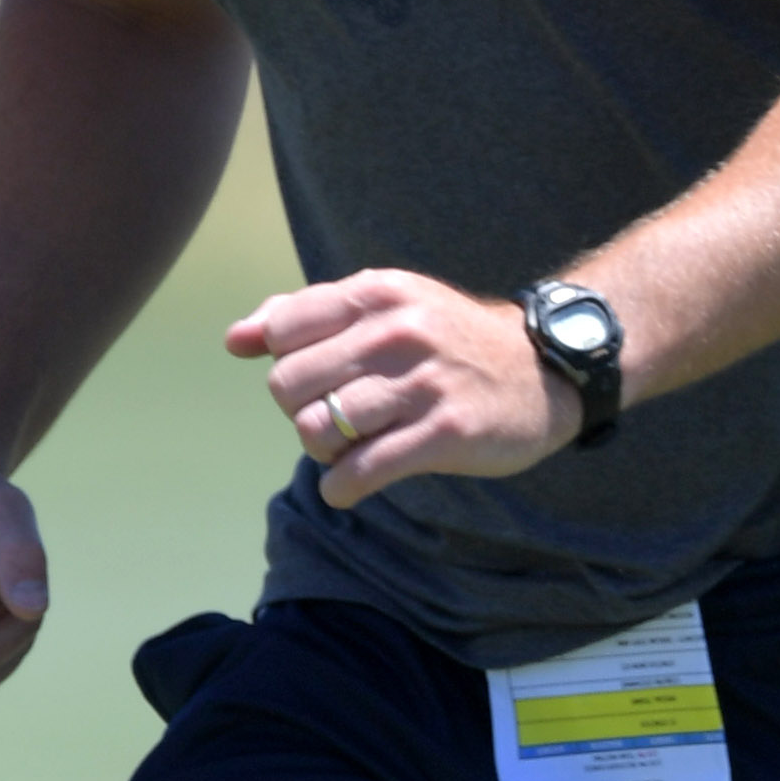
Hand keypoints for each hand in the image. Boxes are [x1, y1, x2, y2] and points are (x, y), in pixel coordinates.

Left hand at [226, 269, 579, 507]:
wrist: (544, 368)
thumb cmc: (448, 341)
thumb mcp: (385, 306)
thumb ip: (308, 315)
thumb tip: (235, 339)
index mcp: (376, 293)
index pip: (281, 330)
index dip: (284, 364)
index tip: (315, 380)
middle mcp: (396, 332)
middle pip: (288, 385)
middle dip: (298, 412)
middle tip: (331, 419)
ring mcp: (422, 383)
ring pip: (319, 429)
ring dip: (321, 452)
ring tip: (345, 450)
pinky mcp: (445, 433)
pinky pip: (362, 470)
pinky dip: (341, 487)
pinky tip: (349, 485)